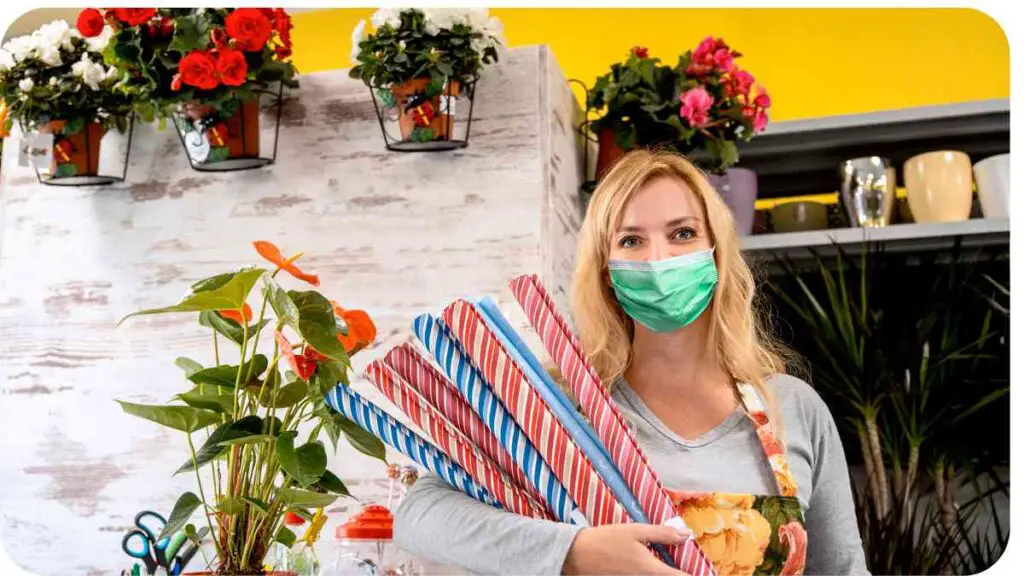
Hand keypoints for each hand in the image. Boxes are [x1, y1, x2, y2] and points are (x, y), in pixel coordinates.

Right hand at [562, 523, 691, 574]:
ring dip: (666, 571)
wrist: (576, 556)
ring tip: (668, 562)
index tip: (707, 571)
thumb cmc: (606, 540)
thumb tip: (686, 534)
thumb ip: (662, 534)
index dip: (697, 574)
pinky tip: (650, 563)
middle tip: (684, 563)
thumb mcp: (635, 531)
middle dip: (679, 571)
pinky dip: (652, 573)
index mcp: (652, 570)